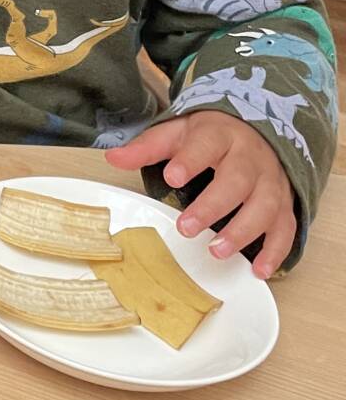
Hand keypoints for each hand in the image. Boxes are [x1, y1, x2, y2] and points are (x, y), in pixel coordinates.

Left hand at [105, 113, 296, 278]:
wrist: (258, 129)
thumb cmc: (211, 137)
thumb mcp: (178, 133)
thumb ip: (148, 147)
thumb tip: (113, 157)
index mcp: (221, 135)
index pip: (207, 144)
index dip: (191, 160)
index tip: (172, 176)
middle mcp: (251, 158)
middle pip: (237, 180)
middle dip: (213, 205)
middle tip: (186, 228)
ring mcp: (271, 182)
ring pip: (265, 206)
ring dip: (243, 231)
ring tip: (217, 251)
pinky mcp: (284, 205)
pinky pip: (286, 228)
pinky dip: (276, 251)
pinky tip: (259, 270)